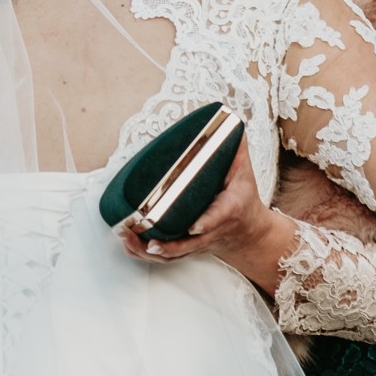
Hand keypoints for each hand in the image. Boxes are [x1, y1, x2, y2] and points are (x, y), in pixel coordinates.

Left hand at [117, 141, 293, 288]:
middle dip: (164, 245)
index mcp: (228, 210)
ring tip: (126, 237)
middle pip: (187, 245)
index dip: (205, 223)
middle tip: (141, 235)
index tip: (193, 227)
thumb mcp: (245, 172)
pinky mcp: (186, 249)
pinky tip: (127, 244)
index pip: (217, 218)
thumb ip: (235, 148)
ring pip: (172, 254)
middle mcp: (211, 232)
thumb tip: (229, 118)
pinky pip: (165, 257)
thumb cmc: (244, 199)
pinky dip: (144, 254)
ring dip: (146, 250)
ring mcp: (197, 244)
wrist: (249, 233)